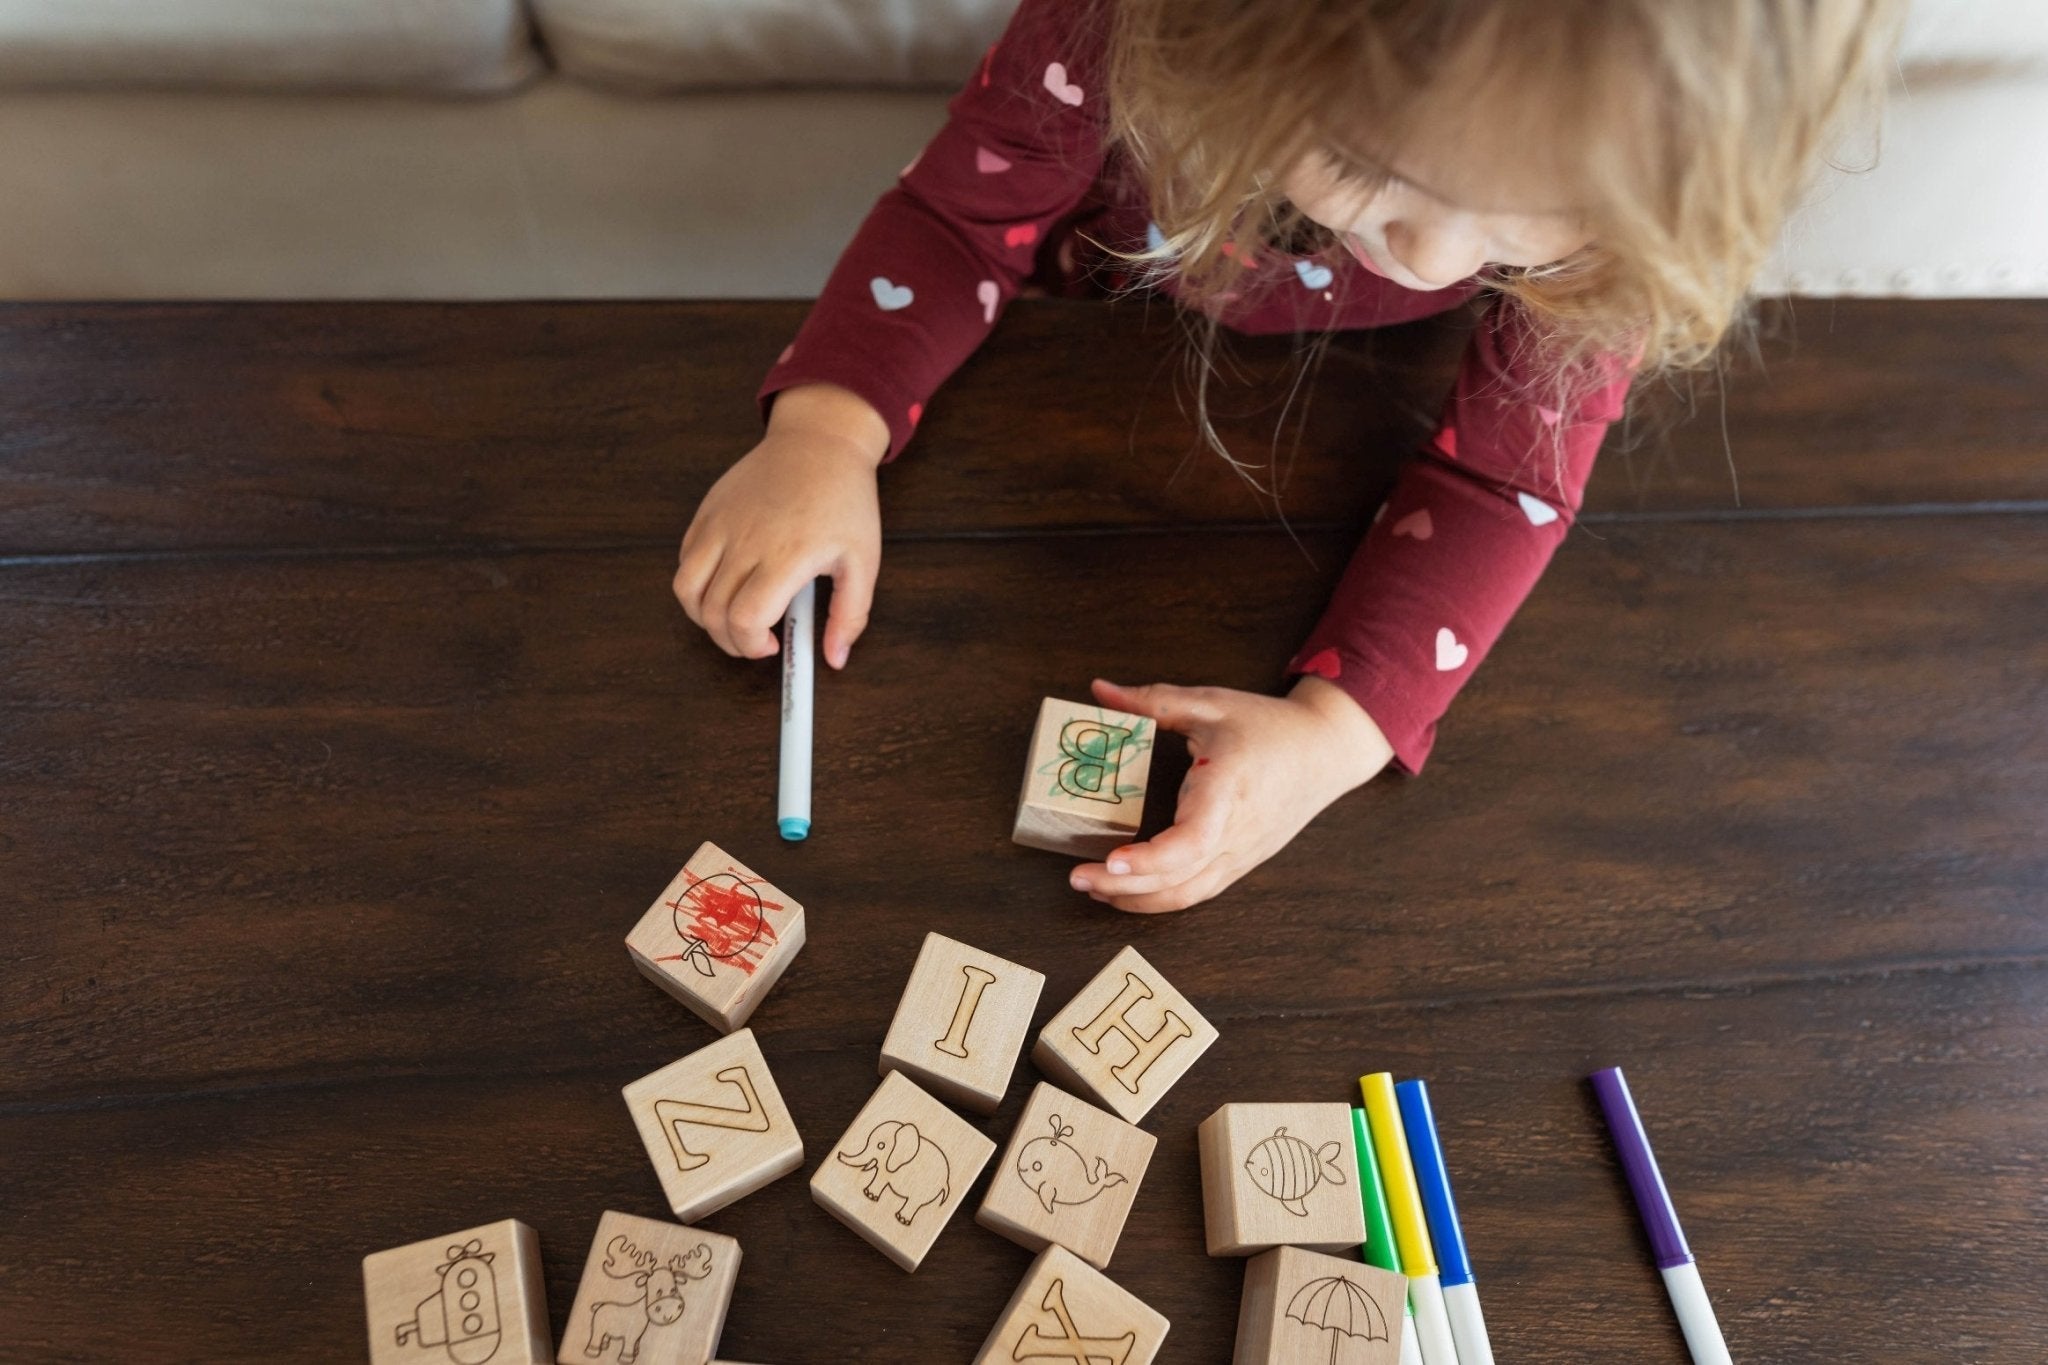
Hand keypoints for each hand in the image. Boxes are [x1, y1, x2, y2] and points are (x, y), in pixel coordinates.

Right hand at [675, 384, 887, 667]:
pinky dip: (696, 584)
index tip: (771, 646)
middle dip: (730, 641)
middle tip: (754, 639)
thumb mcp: (863, 561)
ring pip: (685, 590)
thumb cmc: (844, 500)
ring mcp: (720, 524)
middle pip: (712, 613)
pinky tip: (724, 583)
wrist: (819, 442)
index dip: (751, 644)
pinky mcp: (707, 511)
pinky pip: (685, 560)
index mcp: (786, 556)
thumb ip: (850, 616)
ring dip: (703, 617)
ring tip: (731, 617)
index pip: (744, 619)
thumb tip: (835, 658)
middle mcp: (745, 540)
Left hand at [1071, 675, 1394, 911]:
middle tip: (1077, 878)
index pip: (1191, 841)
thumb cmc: (1270, 726)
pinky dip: (1160, 898)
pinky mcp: (1241, 863)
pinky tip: (1129, 889)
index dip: (1150, 859)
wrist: (1327, 751)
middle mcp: (1236, 832)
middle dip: (1123, 887)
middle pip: (1179, 880)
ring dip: (1138, 900)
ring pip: (1187, 895)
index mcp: (1229, 789)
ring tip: (1094, 888)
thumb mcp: (1210, 704)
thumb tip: (1098, 691)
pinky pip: (1198, 891)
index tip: (1110, 860)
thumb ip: (1152, 701)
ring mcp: (1241, 854)